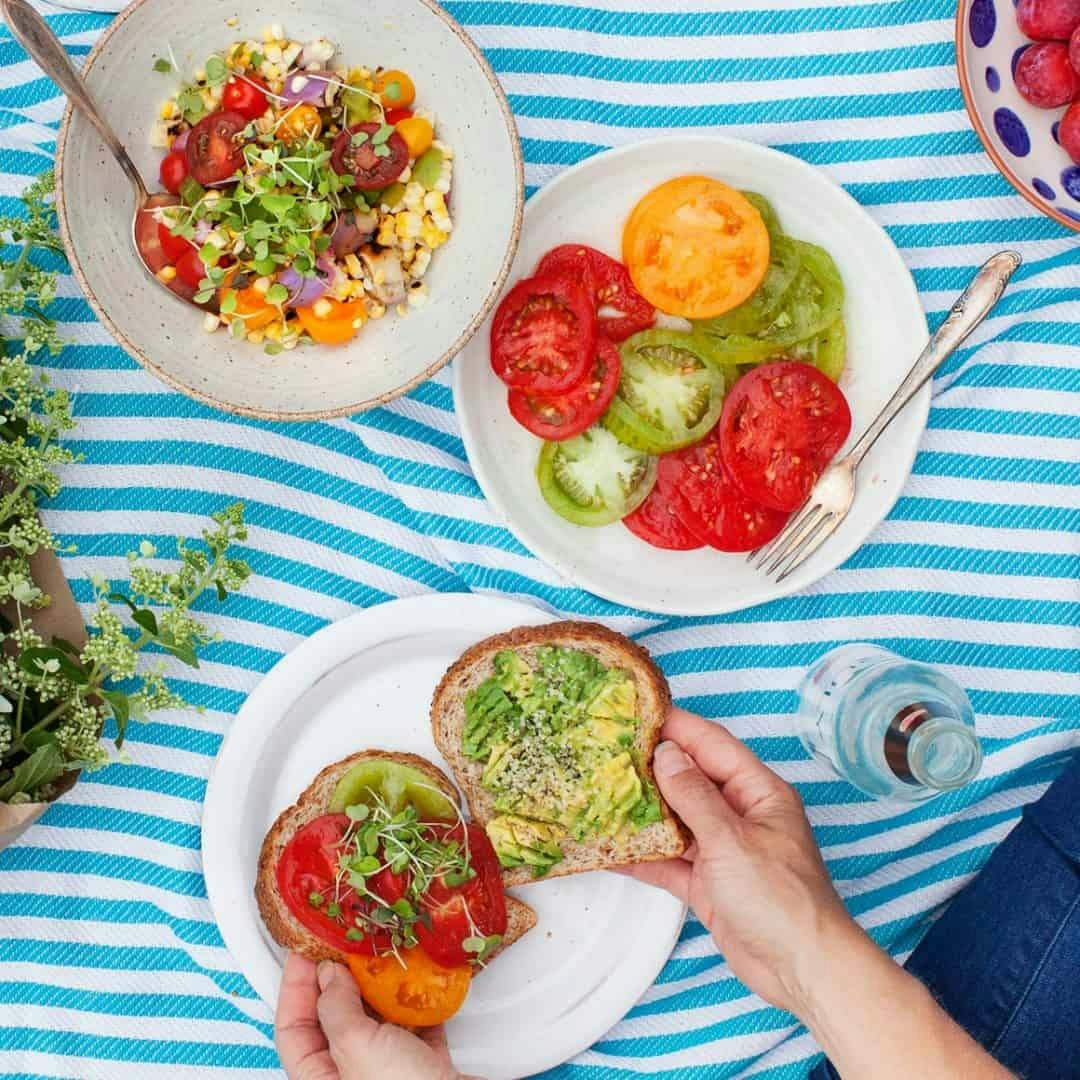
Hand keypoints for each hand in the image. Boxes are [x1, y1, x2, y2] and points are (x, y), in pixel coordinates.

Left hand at [275, 953, 465, 1079]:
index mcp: (320, 1079)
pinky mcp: (422, 1065)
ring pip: (375, 1019)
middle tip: (346, 943)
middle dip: (339, 979)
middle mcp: (350, 1076)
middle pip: (333, 1019)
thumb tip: (328, 974)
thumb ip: (336, 1007)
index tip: (305, 948)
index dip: (295, 985)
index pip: (292, 1027)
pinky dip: (417, 1001)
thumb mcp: (356, 1047)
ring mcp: (386, 1070)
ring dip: (380, 986)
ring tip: (384, 955)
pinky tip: (420, 979)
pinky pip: (413, 1024)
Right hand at [622, 707, 857, 1015]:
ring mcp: (723, 850)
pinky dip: (644, 855)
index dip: (676, 726)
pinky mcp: (709, 883)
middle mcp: (740, 815)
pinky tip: (611, 848)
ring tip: (600, 792)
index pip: (712, 745)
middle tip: (606, 751)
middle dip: (651, 767)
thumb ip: (694, 796)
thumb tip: (665, 754)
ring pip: (676, 820)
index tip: (636, 712)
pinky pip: (670, 861)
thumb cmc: (780, 898)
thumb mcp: (732, 839)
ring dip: (642, 811)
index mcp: (758, 792)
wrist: (802, 971)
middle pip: (690, 780)